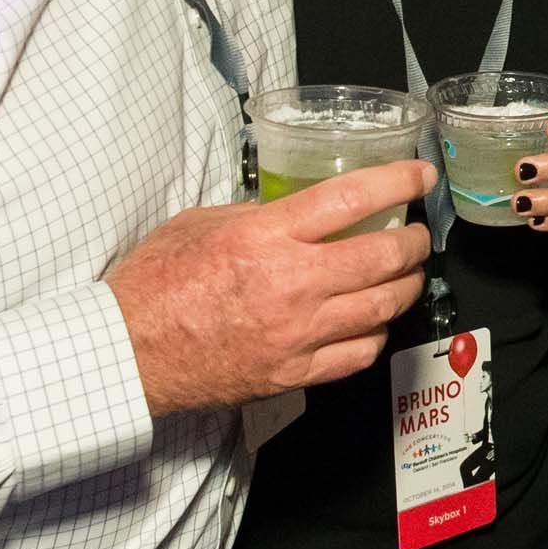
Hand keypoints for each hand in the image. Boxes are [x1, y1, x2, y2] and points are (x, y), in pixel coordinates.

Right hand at [107, 161, 434, 413]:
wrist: (128, 353)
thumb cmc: (154, 285)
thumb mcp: (202, 222)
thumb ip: (257, 214)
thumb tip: (295, 212)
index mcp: (265, 237)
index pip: (351, 199)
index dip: (397, 182)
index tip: (419, 175)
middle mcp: (290, 284)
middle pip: (382, 258)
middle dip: (414, 242)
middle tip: (418, 234)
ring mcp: (296, 334)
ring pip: (381, 308)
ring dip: (406, 286)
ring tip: (407, 275)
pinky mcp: (293, 373)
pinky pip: (358, 354)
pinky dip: (376, 334)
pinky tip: (373, 321)